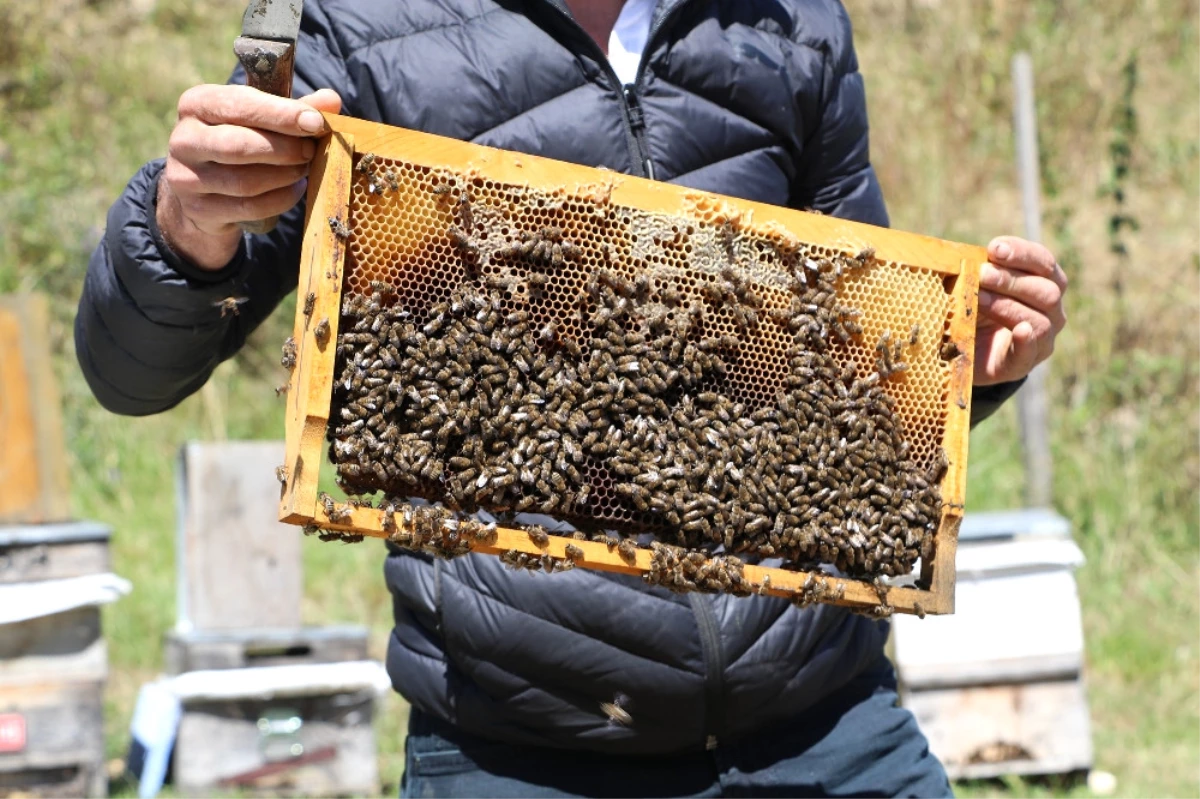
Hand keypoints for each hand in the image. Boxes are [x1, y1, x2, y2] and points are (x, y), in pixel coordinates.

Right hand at [157, 84, 342, 269]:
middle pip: (240, 145)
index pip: (239, 105)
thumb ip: (294, 109)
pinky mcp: (199, 209)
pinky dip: (280, 199)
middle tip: (311, 151)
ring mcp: (186, 177)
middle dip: (285, 149)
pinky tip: (295, 189)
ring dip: (285, 176)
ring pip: (245, 181)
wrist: (202, 189)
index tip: (315, 122)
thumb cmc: (240, 139)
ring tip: (304, 169)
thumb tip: (331, 100)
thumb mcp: (260, 118)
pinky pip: (248, 208)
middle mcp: (184, 138)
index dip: (281, 115)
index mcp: (197, 103)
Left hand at [973, 236, 1067, 385]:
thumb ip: (975, 270)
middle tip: (982, 274)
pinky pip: (1031, 352)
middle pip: (1047, 291)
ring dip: (1008, 305)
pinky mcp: (1023, 364)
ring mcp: (1042, 340)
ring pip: (1040, 319)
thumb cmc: (972, 310)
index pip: (1044, 263)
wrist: (963, 353)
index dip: (1022, 253)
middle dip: (1011, 279)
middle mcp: (1052, 311)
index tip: (995, 248)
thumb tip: (956, 253)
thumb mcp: (974, 286)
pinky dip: (1026, 340)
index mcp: (1044, 284)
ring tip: (980, 299)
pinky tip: (1020, 330)